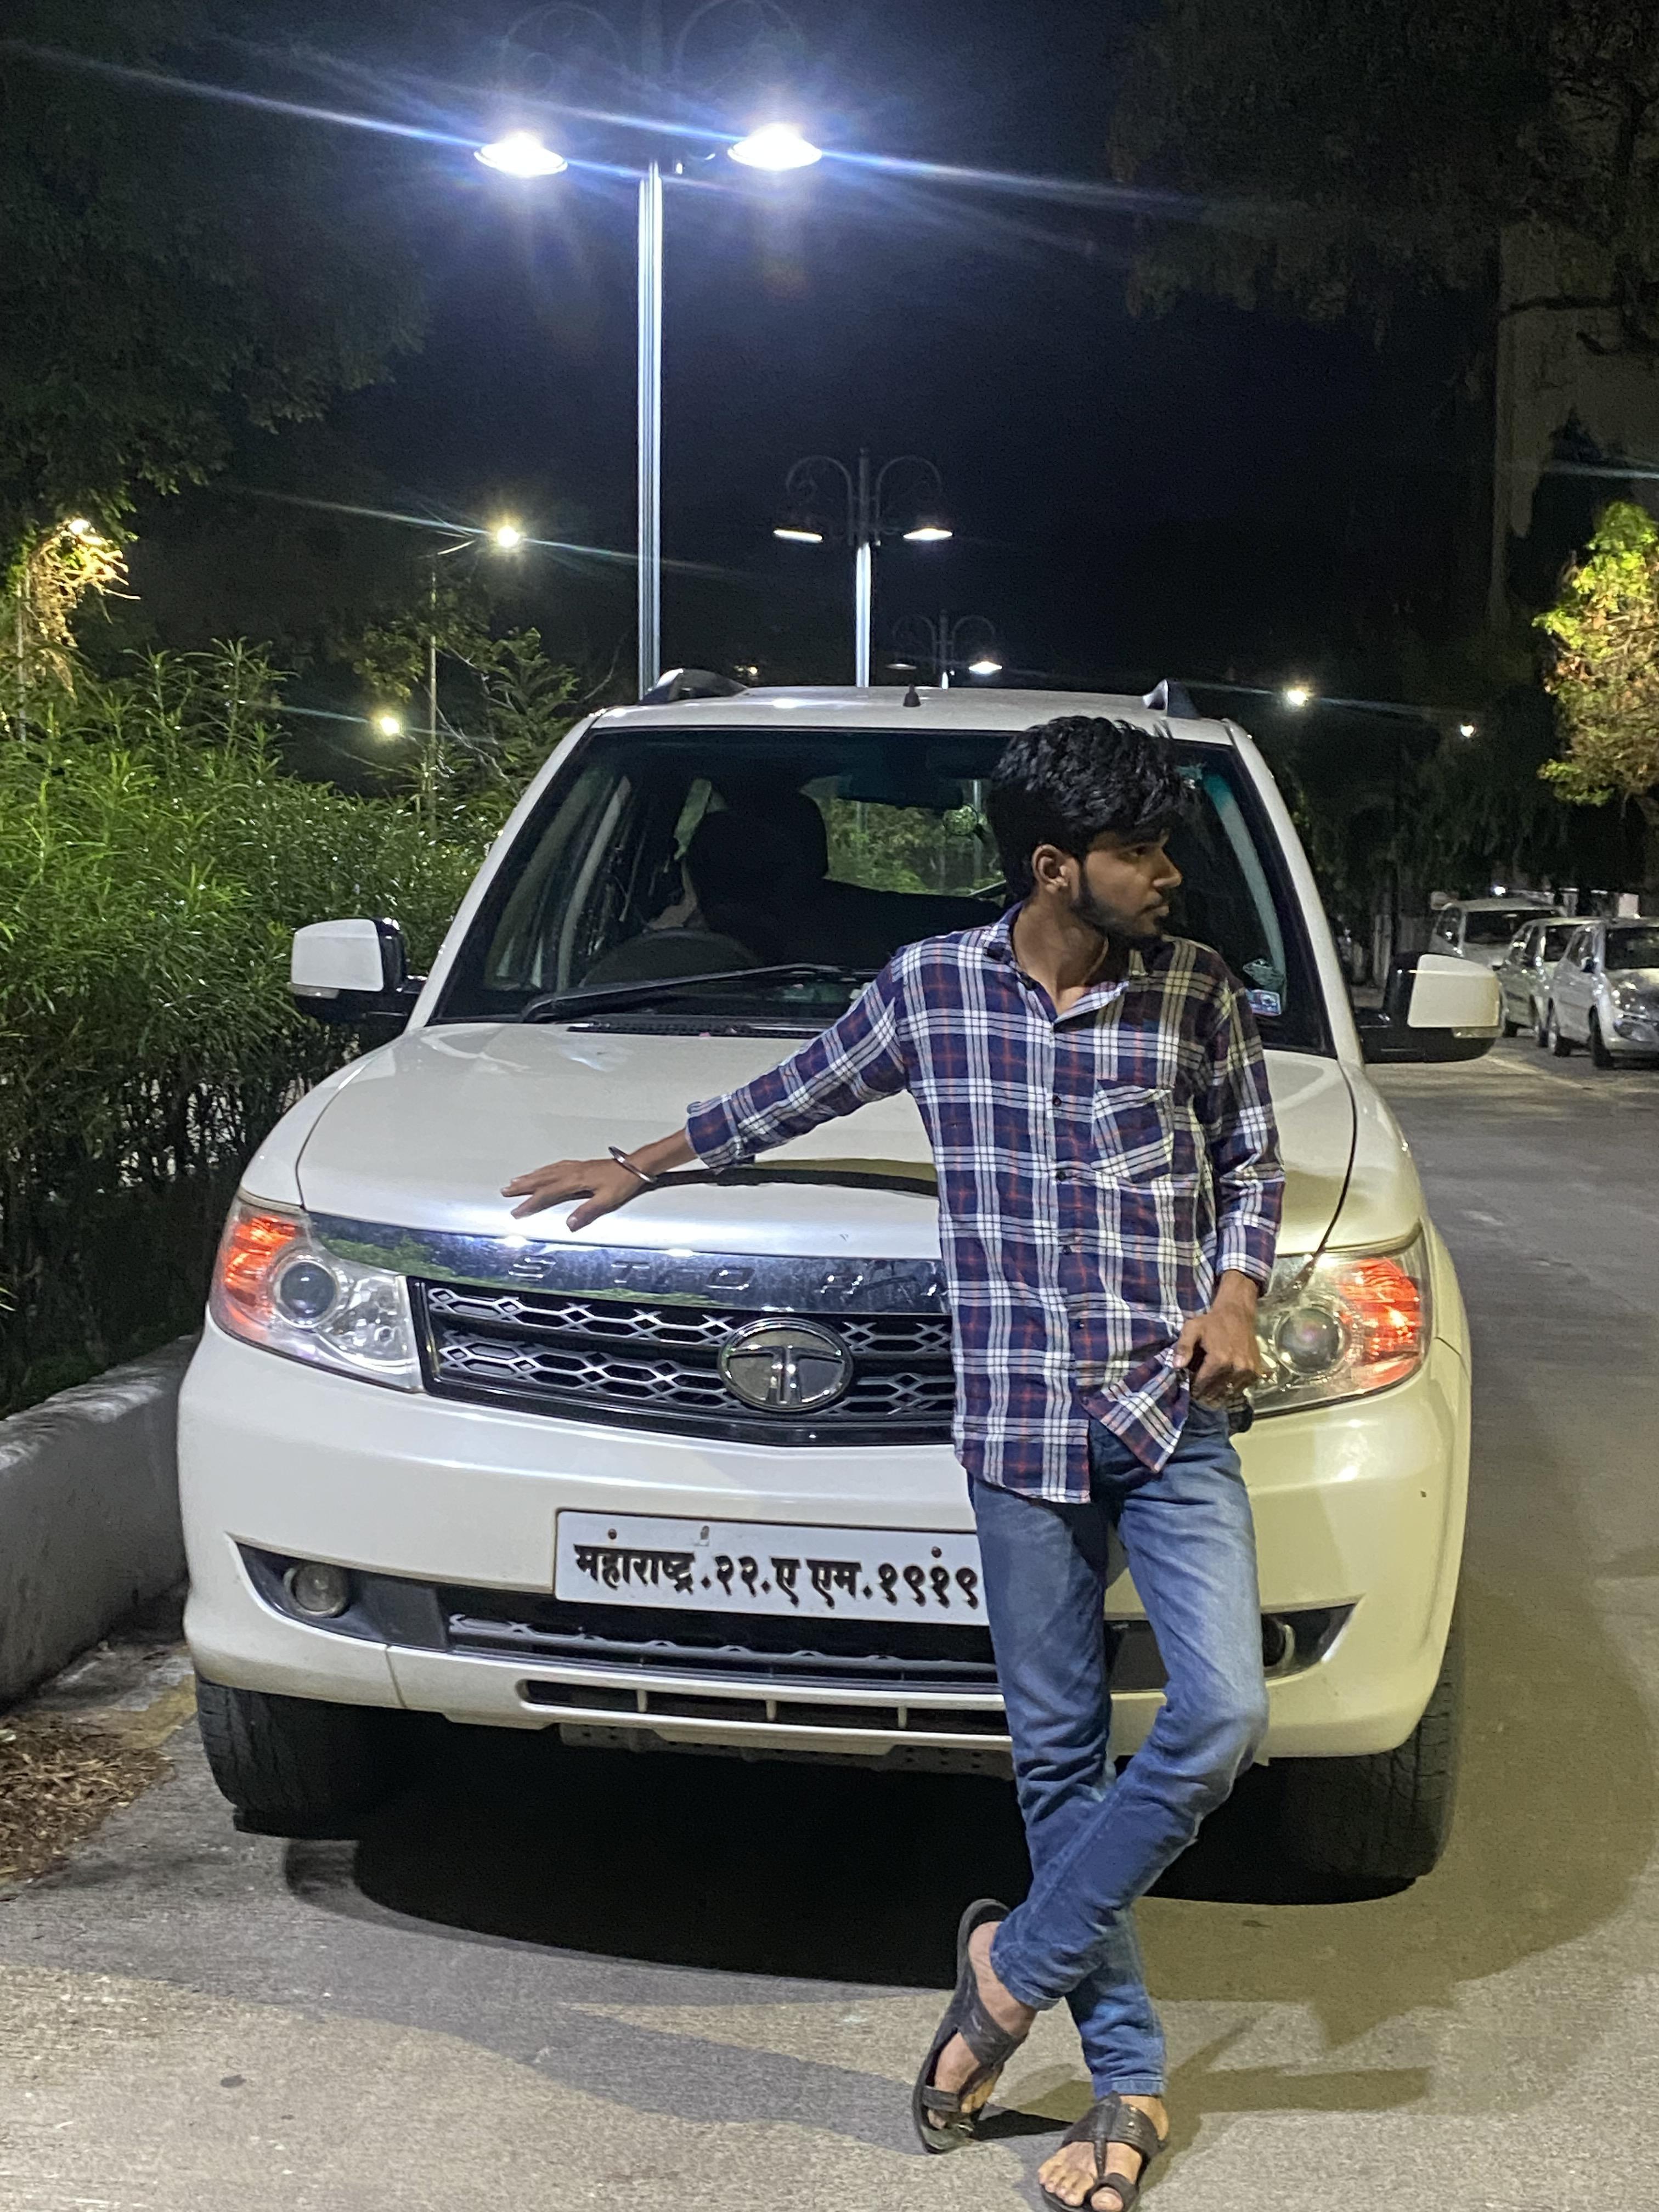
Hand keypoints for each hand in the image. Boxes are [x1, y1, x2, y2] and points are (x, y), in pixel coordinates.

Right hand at [501, 1157, 643, 1229]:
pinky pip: (555, 1166)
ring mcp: (576, 1167)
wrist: (635, 1166)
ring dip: (530, 1177)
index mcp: (575, 1181)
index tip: (517, 1211)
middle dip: (523, 1186)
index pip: (548, 1194)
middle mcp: (572, 1172)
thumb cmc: (622, 1183)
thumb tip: (569, 1224)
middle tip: (506, 1191)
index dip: (531, 1203)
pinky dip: (544, 1170)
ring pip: (547, 1171)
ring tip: (516, 1181)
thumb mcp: (606, 1201)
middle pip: (542, 1179)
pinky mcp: (581, 1166)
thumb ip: (587, 1212)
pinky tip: (542, 1171)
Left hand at [1171, 1274, 1263, 1406]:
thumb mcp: (1192, 1328)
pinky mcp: (1256, 1371)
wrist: (1238, 1314)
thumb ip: (1183, 1347)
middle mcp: (1236, 1367)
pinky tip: (1223, 1385)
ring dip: (1218, 1394)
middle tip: (1198, 1393)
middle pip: (1216, 1391)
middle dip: (1205, 1393)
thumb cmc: (1212, 1322)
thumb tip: (1176, 1366)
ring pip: (1229, 1392)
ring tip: (1209, 1391)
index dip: (1194, 1388)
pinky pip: (1241, 1388)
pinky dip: (1232, 1389)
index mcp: (1220, 1358)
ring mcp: (1248, 1370)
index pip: (1203, 1384)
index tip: (1190, 1389)